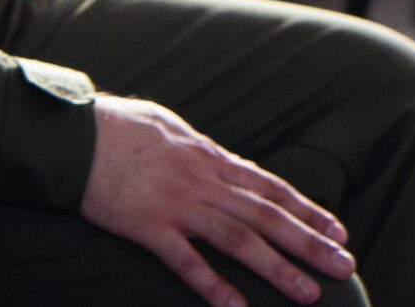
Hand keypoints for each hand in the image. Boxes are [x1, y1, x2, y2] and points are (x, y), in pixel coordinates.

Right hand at [79, 96, 353, 306]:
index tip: (337, 230)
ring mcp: (175, 205)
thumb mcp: (166, 125)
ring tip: (309, 293)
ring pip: (238, 239)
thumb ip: (198, 148)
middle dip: (308, 241)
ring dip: (277, 267)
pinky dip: (214, 286)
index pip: (267, 185)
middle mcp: (200, 181)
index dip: (305, 208)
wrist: (69, 134)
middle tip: (344, 264)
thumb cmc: (114, 125)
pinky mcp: (147, 227)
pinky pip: (186, 262)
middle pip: (264, 214)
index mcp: (206, 156)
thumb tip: (223, 160)